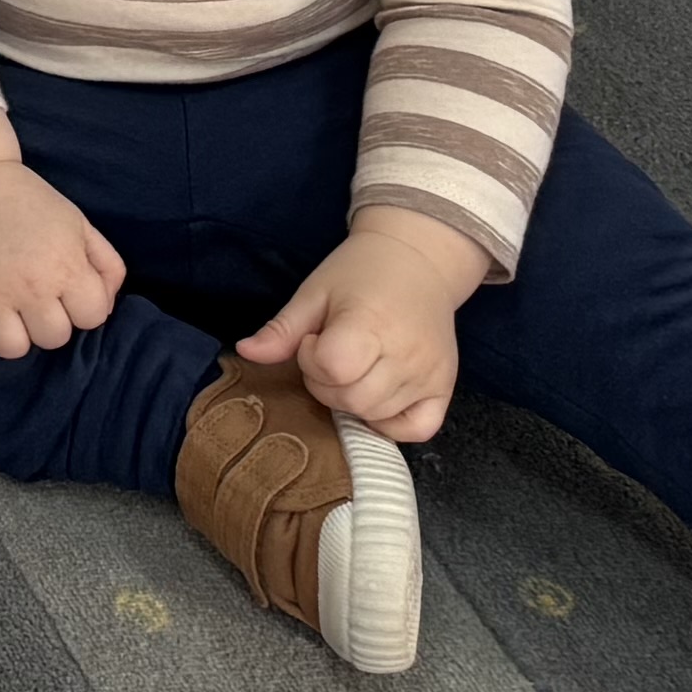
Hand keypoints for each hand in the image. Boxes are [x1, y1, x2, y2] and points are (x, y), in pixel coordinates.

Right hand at [0, 154, 128, 367]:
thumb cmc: (25, 198)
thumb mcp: (77, 221)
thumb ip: (106, 264)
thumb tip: (105, 305)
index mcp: (64, 265)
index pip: (91, 318)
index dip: (80, 305)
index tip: (63, 289)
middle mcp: (29, 286)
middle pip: (53, 338)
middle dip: (48, 320)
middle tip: (31, 296)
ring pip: (13, 350)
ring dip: (13, 336)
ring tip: (6, 311)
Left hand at [240, 213, 479, 446]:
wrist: (419, 262)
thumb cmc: (360, 273)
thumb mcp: (314, 293)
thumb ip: (282, 329)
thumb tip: (244, 352)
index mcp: (371, 323)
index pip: (332, 368)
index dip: (311, 359)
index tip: (314, 339)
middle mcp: (406, 354)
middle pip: (352, 399)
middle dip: (326, 384)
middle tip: (330, 356)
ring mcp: (430, 374)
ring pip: (377, 415)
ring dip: (353, 400)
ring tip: (354, 368)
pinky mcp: (446, 388)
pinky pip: (418, 429)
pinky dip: (392, 424)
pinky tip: (378, 398)